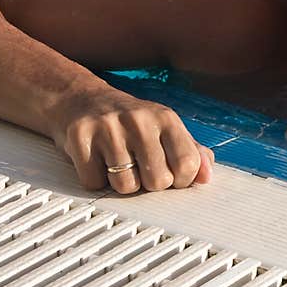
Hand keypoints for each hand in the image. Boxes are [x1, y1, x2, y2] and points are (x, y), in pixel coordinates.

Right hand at [51, 88, 213, 194]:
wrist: (82, 100)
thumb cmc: (132, 123)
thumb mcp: (166, 130)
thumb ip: (192, 153)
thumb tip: (207, 176)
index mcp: (166, 119)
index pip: (188, 165)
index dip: (181, 180)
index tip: (171, 175)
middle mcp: (139, 120)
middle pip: (158, 181)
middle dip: (150, 184)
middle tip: (141, 169)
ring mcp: (108, 128)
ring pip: (125, 186)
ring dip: (121, 184)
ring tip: (119, 163)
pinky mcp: (79, 138)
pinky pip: (94, 183)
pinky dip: (95, 179)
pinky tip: (97, 161)